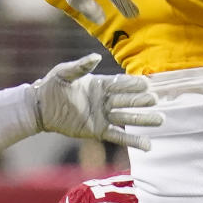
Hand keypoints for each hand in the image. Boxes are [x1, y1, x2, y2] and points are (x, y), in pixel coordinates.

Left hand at [33, 53, 161, 151]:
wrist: (41, 108)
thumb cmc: (51, 86)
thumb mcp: (64, 73)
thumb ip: (80, 66)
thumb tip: (96, 57)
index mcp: (100, 84)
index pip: (121, 84)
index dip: (134, 84)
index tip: (148, 83)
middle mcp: (105, 100)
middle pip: (128, 101)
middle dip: (142, 101)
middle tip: (156, 100)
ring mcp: (103, 116)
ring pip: (128, 118)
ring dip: (144, 119)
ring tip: (161, 120)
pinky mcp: (99, 131)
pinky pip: (118, 136)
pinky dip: (133, 141)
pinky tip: (148, 145)